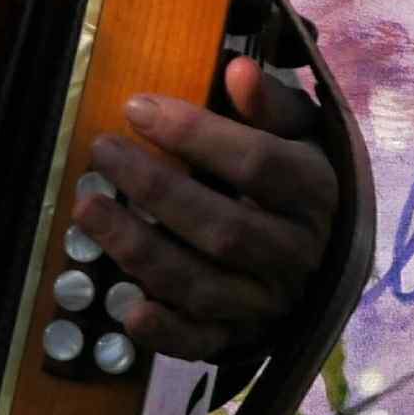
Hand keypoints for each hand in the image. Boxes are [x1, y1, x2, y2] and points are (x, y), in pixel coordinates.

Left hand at [78, 56, 337, 362]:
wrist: (326, 251)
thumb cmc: (296, 175)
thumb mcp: (298, 132)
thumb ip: (269, 104)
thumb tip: (239, 70)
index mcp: (314, 192)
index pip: (257, 164)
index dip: (195, 135)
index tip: (137, 108)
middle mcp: (296, 253)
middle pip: (223, 228)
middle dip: (154, 189)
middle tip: (102, 151)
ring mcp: (270, 302)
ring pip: (203, 286)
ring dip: (138, 249)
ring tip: (87, 208)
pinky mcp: (244, 338)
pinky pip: (204, 344)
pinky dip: (165, 333)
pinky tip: (127, 310)